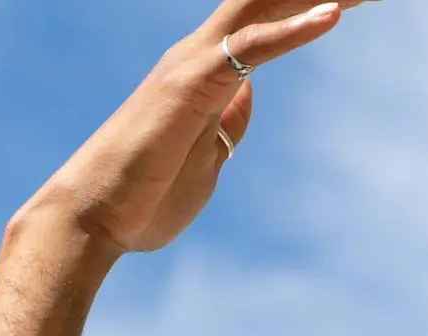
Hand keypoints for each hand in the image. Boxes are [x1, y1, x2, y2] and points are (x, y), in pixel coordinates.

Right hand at [17, 0, 373, 255]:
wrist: (93, 220)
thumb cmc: (143, 201)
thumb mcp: (205, 161)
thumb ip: (227, 125)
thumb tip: (245, 96)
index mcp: (204, 74)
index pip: (265, 22)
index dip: (308, 3)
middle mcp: (197, 57)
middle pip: (267, 2)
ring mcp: (192, 66)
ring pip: (262, 8)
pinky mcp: (192, 86)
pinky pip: (252, 50)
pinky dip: (294, 30)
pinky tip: (334, 13)